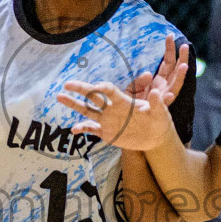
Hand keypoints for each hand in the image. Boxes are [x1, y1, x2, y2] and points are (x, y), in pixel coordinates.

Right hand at [57, 37, 187, 150]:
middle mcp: (111, 108)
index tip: (95, 87)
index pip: (109, 91)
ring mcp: (106, 120)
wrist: (155, 137)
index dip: (102, 88)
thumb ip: (157, 103)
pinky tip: (73, 129)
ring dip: (74, 104)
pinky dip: (82, 129)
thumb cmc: (159, 120)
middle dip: (81, 89)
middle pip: (93, 97)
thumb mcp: (160, 112)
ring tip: (59, 97)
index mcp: (123, 101)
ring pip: (87, 110)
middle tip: (67, 84)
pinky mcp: (105, 132)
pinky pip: (91, 129)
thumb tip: (157, 93)